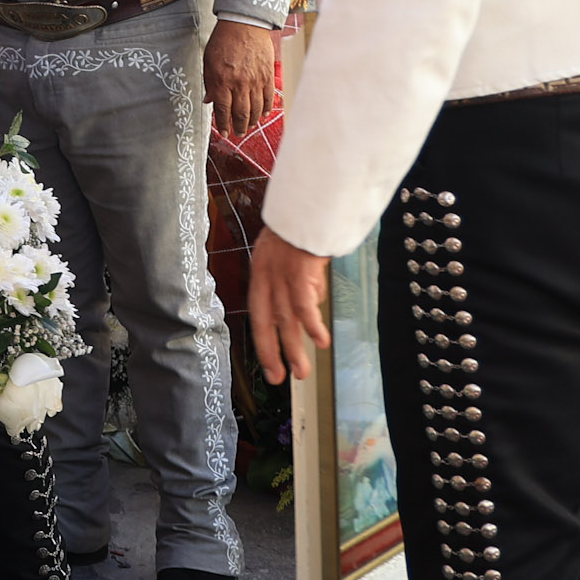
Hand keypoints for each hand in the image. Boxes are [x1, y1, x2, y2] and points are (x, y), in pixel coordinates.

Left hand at [203, 19, 278, 139]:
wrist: (244, 24)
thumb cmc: (223, 41)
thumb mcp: (208, 62)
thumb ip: (209, 83)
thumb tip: (209, 101)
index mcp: (222, 81)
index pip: (223, 110)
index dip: (223, 124)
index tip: (223, 133)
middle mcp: (240, 83)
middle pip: (241, 113)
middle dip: (239, 127)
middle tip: (238, 134)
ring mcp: (256, 80)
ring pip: (256, 108)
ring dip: (252, 121)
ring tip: (249, 126)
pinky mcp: (267, 75)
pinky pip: (268, 97)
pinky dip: (266, 108)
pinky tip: (263, 114)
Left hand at [246, 228, 332, 384]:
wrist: (308, 200)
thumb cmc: (305, 225)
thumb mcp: (290, 253)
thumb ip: (297, 279)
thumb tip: (313, 302)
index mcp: (261, 272)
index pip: (258, 314)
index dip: (264, 342)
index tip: (270, 365)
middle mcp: (265, 275)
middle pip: (267, 321)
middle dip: (273, 353)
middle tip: (281, 378)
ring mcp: (280, 273)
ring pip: (285, 319)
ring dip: (294, 348)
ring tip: (302, 372)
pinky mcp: (298, 269)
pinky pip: (303, 304)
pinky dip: (311, 324)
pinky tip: (320, 341)